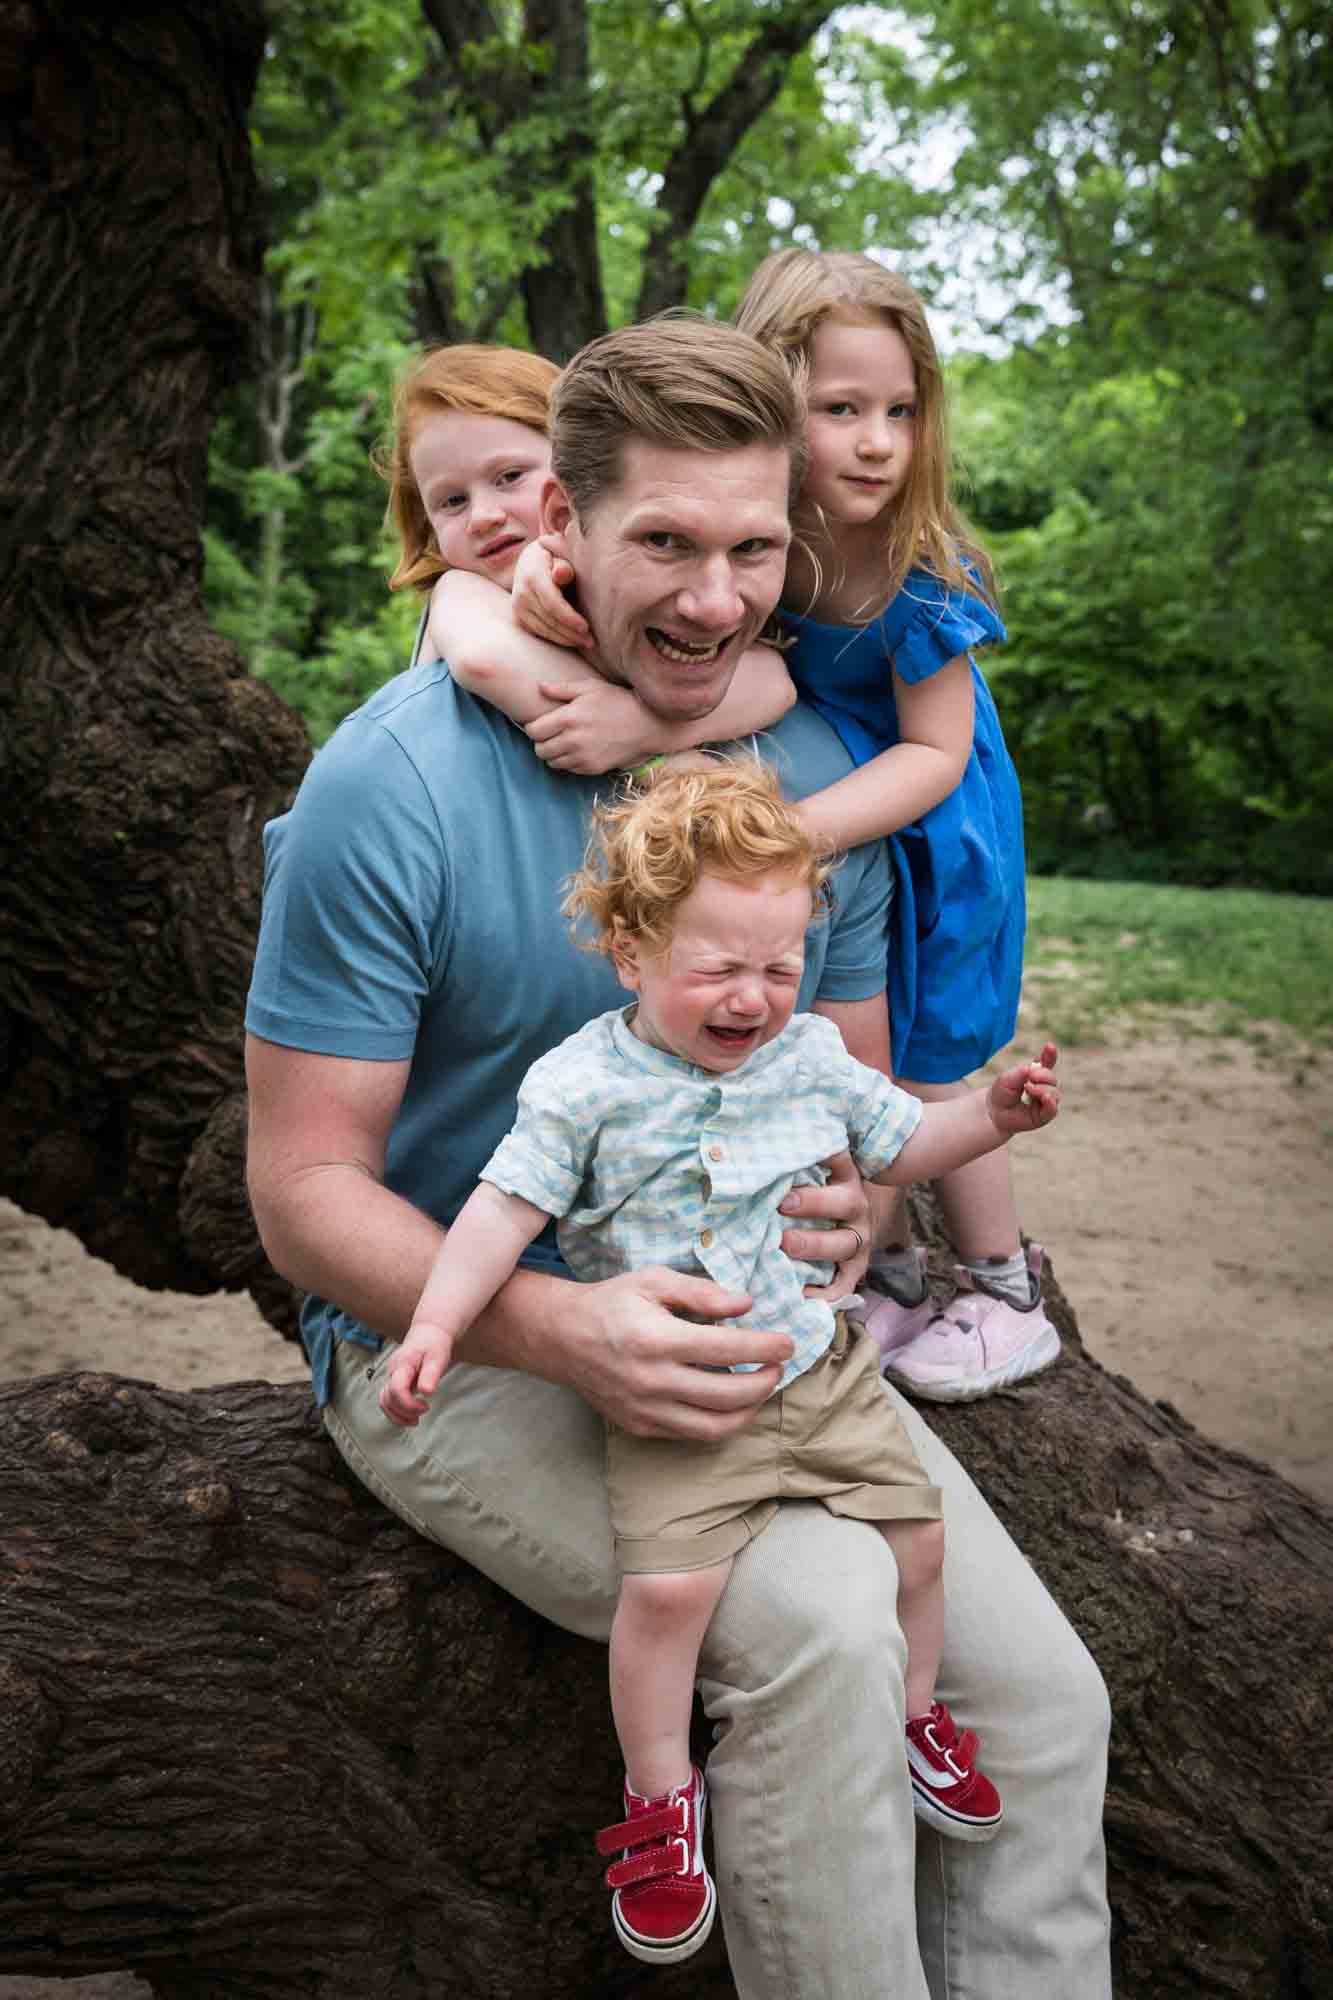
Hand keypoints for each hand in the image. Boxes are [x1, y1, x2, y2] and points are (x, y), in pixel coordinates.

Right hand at [379, 1321, 455, 1426]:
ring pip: (384, 1402)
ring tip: (415, 1420)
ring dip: (397, 1415)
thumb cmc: (434, 1345)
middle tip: (425, 1410)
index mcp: (403, 1365)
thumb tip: (426, 1393)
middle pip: (388, 1399)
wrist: (427, 1333)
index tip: (426, 1405)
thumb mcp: (438, 1357)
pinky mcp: (393, 1382)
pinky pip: (387, 1400)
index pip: (396, 1389)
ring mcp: (391, 1377)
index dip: (409, 1404)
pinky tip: (410, 1416)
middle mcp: (392, 1371)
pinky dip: (396, 1412)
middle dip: (405, 1411)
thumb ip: (431, 1374)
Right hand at [511, 538, 589, 648]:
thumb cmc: (555, 558)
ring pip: (544, 629)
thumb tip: (562, 572)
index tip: (586, 628)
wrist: (530, 562)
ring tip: (585, 642)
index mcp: (532, 576)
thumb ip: (564, 565)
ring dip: (566, 639)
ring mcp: (517, 607)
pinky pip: (538, 632)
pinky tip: (571, 640)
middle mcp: (521, 593)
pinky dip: (556, 638)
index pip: (552, 604)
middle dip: (571, 633)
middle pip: (549, 620)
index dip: (569, 618)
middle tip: (591, 641)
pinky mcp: (517, 617)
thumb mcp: (561, 555)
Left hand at [527, 680, 655, 773]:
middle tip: (552, 734)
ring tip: (564, 742)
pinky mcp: (591, 768)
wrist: (645, 724)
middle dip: (542, 742)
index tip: (542, 723)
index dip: (534, 727)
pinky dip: (568, 761)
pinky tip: (578, 749)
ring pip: (551, 762)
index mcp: (568, 718)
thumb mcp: (590, 687)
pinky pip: (568, 769)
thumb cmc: (617, 701)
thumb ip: (561, 688)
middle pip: (539, 750)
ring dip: (553, 753)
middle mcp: (572, 740)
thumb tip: (539, 687)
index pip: (533, 731)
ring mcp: (582, 757)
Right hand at [546, 1266, 794, 1439]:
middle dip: (765, 1382)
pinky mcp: (640, 1426)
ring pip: (713, 1427)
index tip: (788, 1342)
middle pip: (728, 1394)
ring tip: (761, 1389)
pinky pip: (690, 1434)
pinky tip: (729, 1402)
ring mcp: (645, 1409)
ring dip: (748, 1411)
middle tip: (778, 1366)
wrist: (561, 1338)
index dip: (765, 1347)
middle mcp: (652, 1380)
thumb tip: (746, 1305)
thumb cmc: (611, 1303)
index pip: (727, 1349)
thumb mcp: (653, 1280)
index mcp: (656, 1339)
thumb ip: (701, 1292)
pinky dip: (718, 1422)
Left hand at [777, 1151, 872, 1299]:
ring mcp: (857, 1239)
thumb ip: (788, 1163)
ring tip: (784, 1245)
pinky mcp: (853, 1270)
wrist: (851, 1220)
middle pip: (844, 1203)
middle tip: (782, 1206)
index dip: (821, 1158)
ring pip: (844, 1244)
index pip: (838, 1160)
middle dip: (814, 1204)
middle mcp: (855, 1206)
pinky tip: (801, 1294)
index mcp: (844, 1177)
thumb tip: (744, 1151)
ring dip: (814, 1245)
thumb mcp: (810, 1172)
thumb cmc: (815, 1192)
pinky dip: (825, 1293)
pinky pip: (843, 1284)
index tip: (791, 1165)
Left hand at [988, 1041, 1059, 1135]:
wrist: (993, 1112)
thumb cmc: (1001, 1093)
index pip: (1047, 1063)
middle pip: (1051, 1078)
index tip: (1049, 1046)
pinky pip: (1052, 1110)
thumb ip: (1019, 1073)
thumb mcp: (1006, 1079)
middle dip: (1043, 1075)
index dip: (1050, 1055)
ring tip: (1028, 1088)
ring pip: (1054, 1093)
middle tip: (1031, 1076)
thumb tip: (1031, 1069)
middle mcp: (1043, 1087)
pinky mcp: (1043, 1116)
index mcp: (1036, 1075)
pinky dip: (1050, 1102)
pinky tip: (1046, 1097)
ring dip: (1042, 1089)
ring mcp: (1044, 1101)